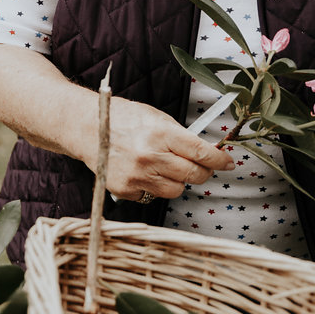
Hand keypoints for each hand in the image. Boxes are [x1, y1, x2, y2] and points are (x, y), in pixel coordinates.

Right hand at [92, 98, 235, 201]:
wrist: (86, 128)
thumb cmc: (122, 119)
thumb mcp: (155, 117)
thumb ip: (180, 135)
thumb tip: (207, 151)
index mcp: (160, 133)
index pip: (201, 152)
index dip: (219, 160)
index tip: (228, 162)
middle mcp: (150, 156)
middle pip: (193, 175)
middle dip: (203, 172)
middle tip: (202, 166)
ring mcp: (137, 176)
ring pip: (176, 190)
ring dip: (178, 181)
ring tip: (166, 167)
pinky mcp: (125, 190)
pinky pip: (153, 196)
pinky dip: (153, 187)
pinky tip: (143, 172)